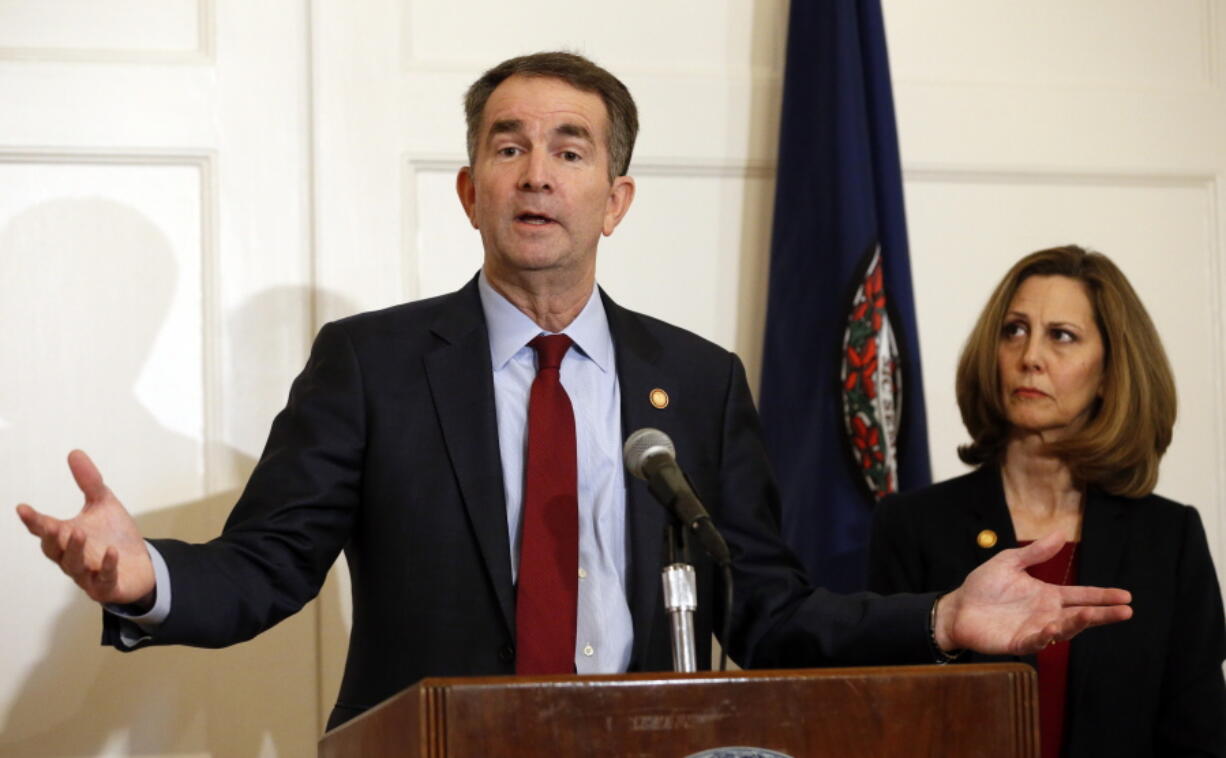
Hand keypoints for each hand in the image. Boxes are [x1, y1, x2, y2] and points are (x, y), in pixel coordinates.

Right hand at [16, 450, 154, 606]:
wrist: (140, 565)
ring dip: (75, 550)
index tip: (22, 508)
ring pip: (74, 566)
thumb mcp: (104, 504)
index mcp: (67, 537)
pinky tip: (112, 554)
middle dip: (52, 538)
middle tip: (51, 524)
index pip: (45, 529)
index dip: (33, 520)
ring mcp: (88, 575)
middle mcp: (72, 558)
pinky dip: (108, 567)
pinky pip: (105, 580)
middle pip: (54, 550)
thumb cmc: (114, 536)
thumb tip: (74, 452)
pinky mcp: (107, 587)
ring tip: (78, 533)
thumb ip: (89, 482)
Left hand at [935, 531, 1131, 655]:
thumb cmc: (983, 586)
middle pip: (1080, 615)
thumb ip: (1035, 552)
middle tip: (1126, 611)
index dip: (1102, 596)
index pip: (1081, 595)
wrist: (958, 606)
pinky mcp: (1019, 642)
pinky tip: (1053, 628)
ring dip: (1077, 623)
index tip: (1126, 596)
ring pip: (1064, 629)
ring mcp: (1035, 629)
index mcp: (1048, 595)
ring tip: (1090, 614)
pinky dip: (1046, 636)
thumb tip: (1061, 533)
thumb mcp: (1010, 562)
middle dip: (1103, 614)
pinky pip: (1036, 641)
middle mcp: (1047, 614)